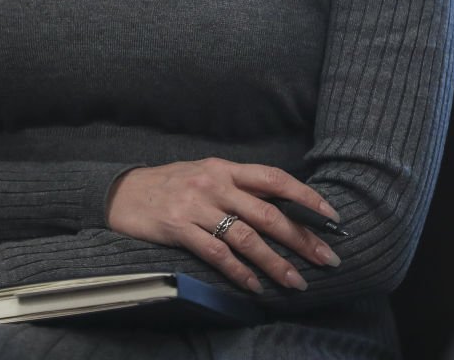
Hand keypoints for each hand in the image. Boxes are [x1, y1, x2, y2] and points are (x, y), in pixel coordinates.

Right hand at [106, 158, 341, 293]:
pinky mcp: (179, 228)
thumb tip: (280, 203)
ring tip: (297, 283)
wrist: (122, 192)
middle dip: (301, 238)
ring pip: (246, 237)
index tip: (331, 216)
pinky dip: (239, 272)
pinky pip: (216, 254)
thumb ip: (237, 185)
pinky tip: (255, 286)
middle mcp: (214, 183)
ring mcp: (196, 205)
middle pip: (267, 212)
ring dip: (275, 263)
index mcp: (225, 167)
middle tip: (327, 259)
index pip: (274, 178)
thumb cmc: (170, 184)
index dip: (305, 196)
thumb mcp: (204, 173)